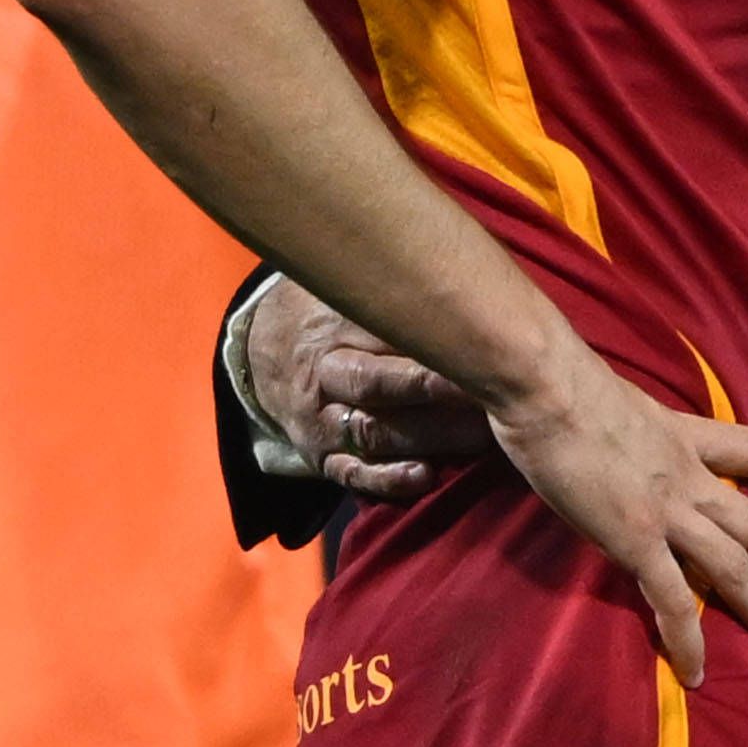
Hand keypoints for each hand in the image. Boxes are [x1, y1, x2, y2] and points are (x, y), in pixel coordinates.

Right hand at [242, 275, 487, 497]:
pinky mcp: (320, 456)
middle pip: (376, 384)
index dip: (432, 341)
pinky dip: (388, 480)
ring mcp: (319, 419)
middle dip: (432, 390)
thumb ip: (389, 280)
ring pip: (373, 432)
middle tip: (487, 393)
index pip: (381, 330)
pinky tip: (425, 476)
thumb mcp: (342, 283)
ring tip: (481, 435)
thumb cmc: (326, 311)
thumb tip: (460, 266)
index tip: (481, 344)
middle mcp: (322, 373)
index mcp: (331, 323)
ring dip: (429, 437)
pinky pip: (351, 474)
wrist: (260, 351)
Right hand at [488, 342, 747, 684]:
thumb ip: (629, 426)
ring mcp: (667, 512)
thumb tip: (608, 433)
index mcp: (685, 436)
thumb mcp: (619, 400)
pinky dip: (688, 640)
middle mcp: (689, 477)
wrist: (547, 389)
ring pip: (734, 567)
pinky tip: (696, 671)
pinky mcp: (636, 540)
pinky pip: (673, 600)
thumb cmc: (563, 384)